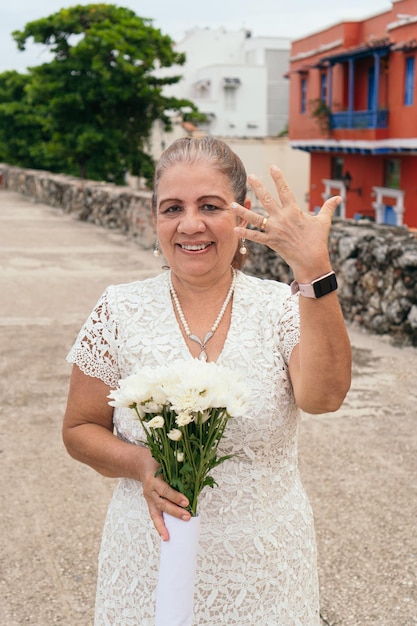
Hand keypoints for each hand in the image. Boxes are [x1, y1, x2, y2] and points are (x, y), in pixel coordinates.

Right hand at [140, 453, 190, 540]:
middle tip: (187, 516)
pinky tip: (165, 536)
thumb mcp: (167, 460)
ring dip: (166, 524)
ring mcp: (149, 497)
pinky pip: (154, 516)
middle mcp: (150, 489)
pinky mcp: (149, 503)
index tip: (186, 502)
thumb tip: (197, 476)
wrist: (141, 464)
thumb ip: (178, 468)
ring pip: (157, 512)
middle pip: (162, 503)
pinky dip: (159, 527)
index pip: (165, 489)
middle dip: (175, 511)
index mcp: (154, 477)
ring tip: (174, 534)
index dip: (175, 496)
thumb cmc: (158, 461)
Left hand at [232, 166, 341, 282]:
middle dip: (258, 187)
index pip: (285, 190)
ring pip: (256, 218)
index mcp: (294, 211)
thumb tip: (338, 198)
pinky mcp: (271, 241)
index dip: (279, 178)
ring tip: (232, 203)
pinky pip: (255, 236)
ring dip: (243, 211)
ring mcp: (275, 230)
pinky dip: (245, 233)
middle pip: (267, 200)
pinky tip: (235, 227)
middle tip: (250, 176)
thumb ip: (328, 208)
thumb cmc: (318, 240)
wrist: (311, 260)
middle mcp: (282, 218)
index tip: (272, 167)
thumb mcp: (324, 222)